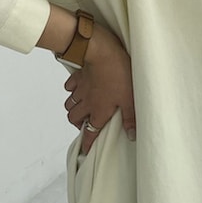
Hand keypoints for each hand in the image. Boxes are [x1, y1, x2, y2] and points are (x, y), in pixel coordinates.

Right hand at [62, 26, 135, 153]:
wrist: (102, 52)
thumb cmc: (118, 75)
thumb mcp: (129, 99)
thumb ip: (130, 118)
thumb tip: (132, 135)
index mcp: (98, 111)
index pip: (90, 132)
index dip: (87, 143)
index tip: (85, 150)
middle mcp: (86, 103)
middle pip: (74, 119)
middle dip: (78, 125)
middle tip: (85, 125)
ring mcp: (80, 89)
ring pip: (69, 104)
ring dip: (73, 109)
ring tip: (81, 109)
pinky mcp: (78, 76)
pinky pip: (69, 87)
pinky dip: (71, 90)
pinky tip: (77, 88)